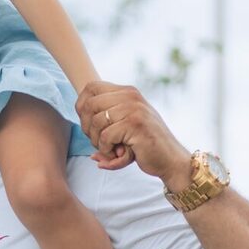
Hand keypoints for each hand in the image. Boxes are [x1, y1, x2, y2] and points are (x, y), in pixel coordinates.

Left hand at [76, 81, 191, 187]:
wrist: (171, 160)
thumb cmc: (143, 143)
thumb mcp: (125, 122)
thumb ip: (106, 114)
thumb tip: (77, 112)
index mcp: (127, 92)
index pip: (90, 87)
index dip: (81, 106)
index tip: (88, 124)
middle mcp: (131, 96)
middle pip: (88, 105)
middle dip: (87, 128)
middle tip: (98, 142)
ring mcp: (134, 109)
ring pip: (95, 123)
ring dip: (97, 142)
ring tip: (110, 149)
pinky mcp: (135, 124)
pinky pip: (105, 136)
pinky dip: (106, 150)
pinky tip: (119, 154)